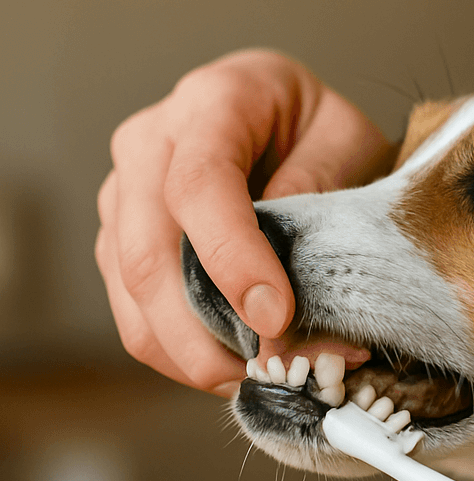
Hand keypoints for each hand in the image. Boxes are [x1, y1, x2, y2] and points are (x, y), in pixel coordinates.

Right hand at [96, 49, 391, 394]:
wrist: (282, 116)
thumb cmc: (317, 128)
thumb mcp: (346, 138)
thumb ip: (319, 186)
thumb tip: (287, 267)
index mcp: (210, 103)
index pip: (200, 186)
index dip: (233, 259)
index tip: (277, 317)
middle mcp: (148, 146)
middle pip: (149, 255)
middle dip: (207, 332)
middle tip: (274, 371)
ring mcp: (124, 198)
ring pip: (134, 298)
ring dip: (196, 356)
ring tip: (266, 377)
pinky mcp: (120, 244)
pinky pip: (136, 317)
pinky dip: (184, 357)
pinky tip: (240, 366)